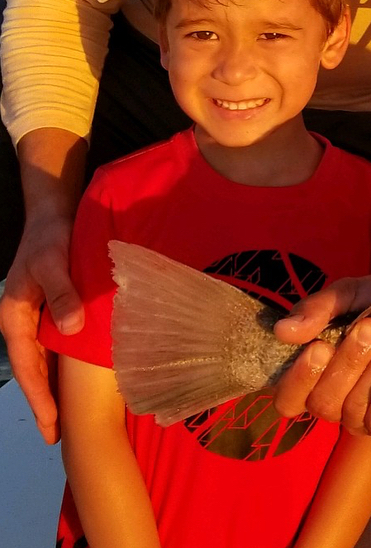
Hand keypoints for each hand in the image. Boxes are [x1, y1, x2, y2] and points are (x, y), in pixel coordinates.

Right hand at [0, 213, 83, 443]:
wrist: (51, 215)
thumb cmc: (50, 238)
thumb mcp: (54, 263)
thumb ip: (62, 294)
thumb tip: (73, 330)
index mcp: (15, 317)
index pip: (27, 366)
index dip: (39, 396)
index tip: (50, 424)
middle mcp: (22, 322)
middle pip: (33, 369)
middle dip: (44, 402)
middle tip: (56, 436)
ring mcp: (35, 317)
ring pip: (43, 359)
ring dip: (53, 387)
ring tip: (65, 418)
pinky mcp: (50, 309)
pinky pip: (53, 345)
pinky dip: (61, 365)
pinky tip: (74, 379)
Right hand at [273, 274, 370, 438]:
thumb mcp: (349, 294)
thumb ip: (318, 309)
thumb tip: (284, 331)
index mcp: (310, 374)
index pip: (286, 398)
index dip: (298, 379)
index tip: (320, 346)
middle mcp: (330, 401)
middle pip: (323, 402)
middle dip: (348, 362)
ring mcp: (359, 416)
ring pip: (353, 410)